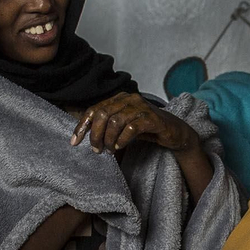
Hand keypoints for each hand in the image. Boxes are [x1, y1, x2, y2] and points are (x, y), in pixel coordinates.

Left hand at [72, 93, 197, 156]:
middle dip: (95, 134)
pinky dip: (123, 139)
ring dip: (109, 139)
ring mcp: (141, 107)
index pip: (94, 109)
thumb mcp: (123, 127)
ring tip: (109, 150)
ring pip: (115, 121)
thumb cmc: (147, 130)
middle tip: (96, 150)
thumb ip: (107, 127)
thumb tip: (85, 136)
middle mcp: (129, 99)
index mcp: (119, 98)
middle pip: (102, 114)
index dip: (82, 126)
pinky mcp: (152, 118)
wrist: (174, 133)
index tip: (75, 142)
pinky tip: (120, 147)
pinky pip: (131, 128)